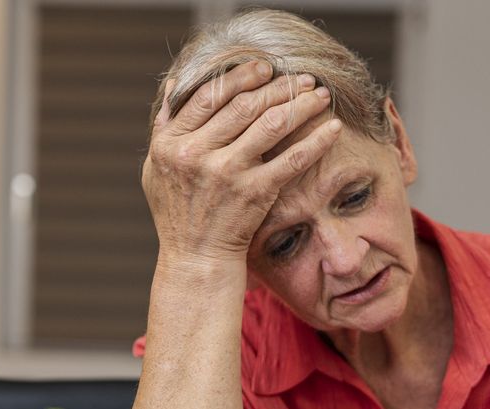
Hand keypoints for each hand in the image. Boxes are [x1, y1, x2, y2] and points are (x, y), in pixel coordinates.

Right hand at [141, 60, 341, 275]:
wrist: (195, 259)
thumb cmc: (178, 214)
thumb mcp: (156, 168)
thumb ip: (164, 127)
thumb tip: (173, 86)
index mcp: (171, 142)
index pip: (209, 95)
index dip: (239, 76)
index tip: (264, 67)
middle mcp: (197, 153)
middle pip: (244, 105)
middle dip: (278, 86)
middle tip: (302, 77)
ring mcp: (227, 173)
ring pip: (270, 124)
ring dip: (300, 104)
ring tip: (320, 94)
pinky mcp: (255, 192)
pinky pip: (292, 159)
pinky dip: (316, 140)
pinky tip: (333, 128)